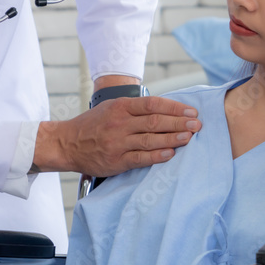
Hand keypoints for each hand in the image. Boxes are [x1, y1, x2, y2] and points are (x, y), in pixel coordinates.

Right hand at [35, 96, 201, 175]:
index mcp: (120, 107)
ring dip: (173, 138)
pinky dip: (157, 155)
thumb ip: (134, 109)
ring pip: (150, 139)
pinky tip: (171, 153)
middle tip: (197, 124)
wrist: (67, 144)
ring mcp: (118, 142)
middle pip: (155, 121)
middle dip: (179, 123)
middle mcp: (120, 123)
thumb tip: (165, 110)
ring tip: (190, 137)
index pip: (153, 104)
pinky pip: (141, 158)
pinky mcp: (116, 161)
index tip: (191, 111)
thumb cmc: (92, 125)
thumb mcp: (111, 108)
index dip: (174, 107)